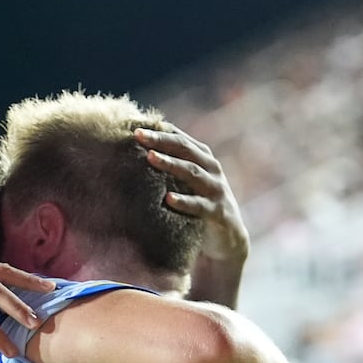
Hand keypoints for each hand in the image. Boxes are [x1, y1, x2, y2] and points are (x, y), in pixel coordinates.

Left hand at [136, 124, 248, 265]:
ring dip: (170, 164)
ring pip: (192, 172)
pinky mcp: (217, 211)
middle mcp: (211, 169)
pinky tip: (168, 199)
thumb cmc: (199, 204)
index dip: (159, 130)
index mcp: (202, 158)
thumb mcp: (186, 182)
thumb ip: (171, 166)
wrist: (227, 237)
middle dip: (161, 140)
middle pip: (185, 149)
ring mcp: (215, 189)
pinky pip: (199, 205)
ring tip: (150, 157)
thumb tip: (139, 151)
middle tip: (138, 135)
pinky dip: (184, 201)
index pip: (180, 139)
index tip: (135, 125)